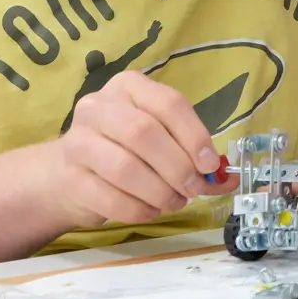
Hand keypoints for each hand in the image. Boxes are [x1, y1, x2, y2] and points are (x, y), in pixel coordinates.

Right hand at [50, 71, 235, 228]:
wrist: (69, 172)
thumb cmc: (127, 149)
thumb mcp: (162, 139)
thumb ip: (194, 154)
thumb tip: (229, 178)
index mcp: (129, 86)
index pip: (168, 103)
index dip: (194, 135)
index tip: (209, 165)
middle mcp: (99, 106)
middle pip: (143, 133)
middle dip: (176, 167)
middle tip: (193, 189)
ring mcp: (77, 140)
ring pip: (124, 167)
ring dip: (158, 191)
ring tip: (175, 202)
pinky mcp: (68, 177)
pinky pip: (107, 197)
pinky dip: (136, 209)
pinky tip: (151, 211)